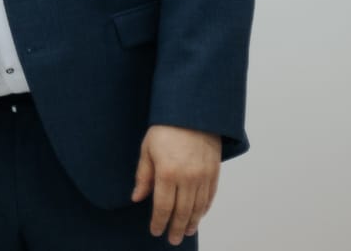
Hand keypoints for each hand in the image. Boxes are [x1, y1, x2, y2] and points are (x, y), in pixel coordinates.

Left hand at [131, 124, 221, 245]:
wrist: (192, 112)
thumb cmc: (165, 128)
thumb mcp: (147, 149)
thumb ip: (143, 176)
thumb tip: (137, 198)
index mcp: (167, 172)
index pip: (163, 206)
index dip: (159, 222)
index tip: (155, 231)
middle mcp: (187, 178)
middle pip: (182, 211)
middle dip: (176, 228)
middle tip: (172, 240)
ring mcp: (203, 176)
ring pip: (197, 207)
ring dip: (191, 222)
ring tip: (186, 232)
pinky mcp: (214, 172)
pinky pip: (209, 197)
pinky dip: (203, 209)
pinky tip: (198, 216)